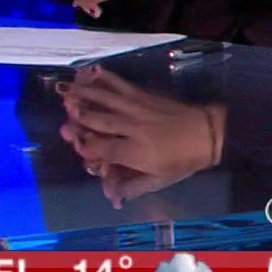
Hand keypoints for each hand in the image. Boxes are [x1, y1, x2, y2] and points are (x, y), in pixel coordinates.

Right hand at [56, 66, 221, 208]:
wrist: (207, 134)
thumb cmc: (182, 160)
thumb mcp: (159, 180)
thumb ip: (132, 187)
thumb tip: (110, 199)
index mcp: (135, 151)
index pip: (101, 148)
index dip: (85, 148)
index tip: (77, 148)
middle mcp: (132, 128)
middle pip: (97, 120)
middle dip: (77, 118)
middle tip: (64, 117)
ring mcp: (136, 108)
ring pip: (104, 99)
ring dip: (83, 94)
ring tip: (66, 92)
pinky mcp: (142, 95)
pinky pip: (119, 84)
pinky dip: (104, 78)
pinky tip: (90, 73)